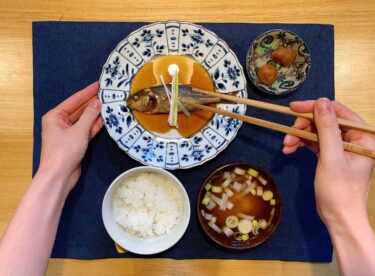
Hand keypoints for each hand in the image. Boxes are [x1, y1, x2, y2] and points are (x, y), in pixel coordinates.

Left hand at [38, 82, 102, 192]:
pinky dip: (94, 125)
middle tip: (106, 93)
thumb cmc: (64, 150)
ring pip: (83, 120)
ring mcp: (68, 133)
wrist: (59, 175)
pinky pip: (86, 130)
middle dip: (92, 102)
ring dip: (95, 114)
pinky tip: (105, 119)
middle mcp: (60, 122)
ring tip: (109, 103)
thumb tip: (98, 102)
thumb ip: (89, 115)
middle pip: (79, 109)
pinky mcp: (75, 142)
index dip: (87, 92)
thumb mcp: (78, 131)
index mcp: (55, 116)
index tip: (99, 84)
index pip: (74, 100)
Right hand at [282, 98, 374, 224]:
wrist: (339, 217)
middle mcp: (353, 138)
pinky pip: (314, 142)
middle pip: (324, 121)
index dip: (315, 107)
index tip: (294, 108)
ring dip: (299, 135)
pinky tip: (289, 149)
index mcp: (363, 136)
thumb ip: (327, 128)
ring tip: (286, 145)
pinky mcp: (330, 155)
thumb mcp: (332, 157)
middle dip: (304, 125)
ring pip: (316, 131)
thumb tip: (321, 102)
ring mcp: (341, 147)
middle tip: (288, 133)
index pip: (338, 112)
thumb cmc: (340, 190)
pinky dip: (301, 144)